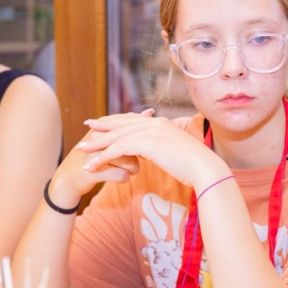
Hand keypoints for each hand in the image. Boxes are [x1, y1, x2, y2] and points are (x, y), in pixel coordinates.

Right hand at [46, 110, 154, 206]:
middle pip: (131, 144)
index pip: (127, 125)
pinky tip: (122, 178)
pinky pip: (121, 175)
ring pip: (128, 161)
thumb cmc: (92, 158)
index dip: (142, 129)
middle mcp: (96, 139)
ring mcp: (93, 155)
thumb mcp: (105, 140)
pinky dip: (124, 178)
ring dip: (133, 168)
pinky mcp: (92, 171)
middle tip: (145, 158)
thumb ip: (126, 127)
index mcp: (100, 129)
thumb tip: (149, 113)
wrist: (66, 180)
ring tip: (132, 171)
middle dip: (141, 153)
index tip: (153, 135)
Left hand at [77, 110, 228, 190]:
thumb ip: (161, 147)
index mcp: (160, 123)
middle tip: (85, 131)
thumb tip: (152, 152)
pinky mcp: (148, 143)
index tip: (99, 123)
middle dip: (101, 128)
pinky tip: (94, 164)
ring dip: (98, 145)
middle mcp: (154, 123)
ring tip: (83, 152)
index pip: (131, 119)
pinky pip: (119, 149)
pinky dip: (104, 156)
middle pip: (120, 124)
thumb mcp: (174, 152)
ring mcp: (151, 132)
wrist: (205, 168)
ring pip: (117, 137)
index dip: (114, 121)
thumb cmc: (193, 166)